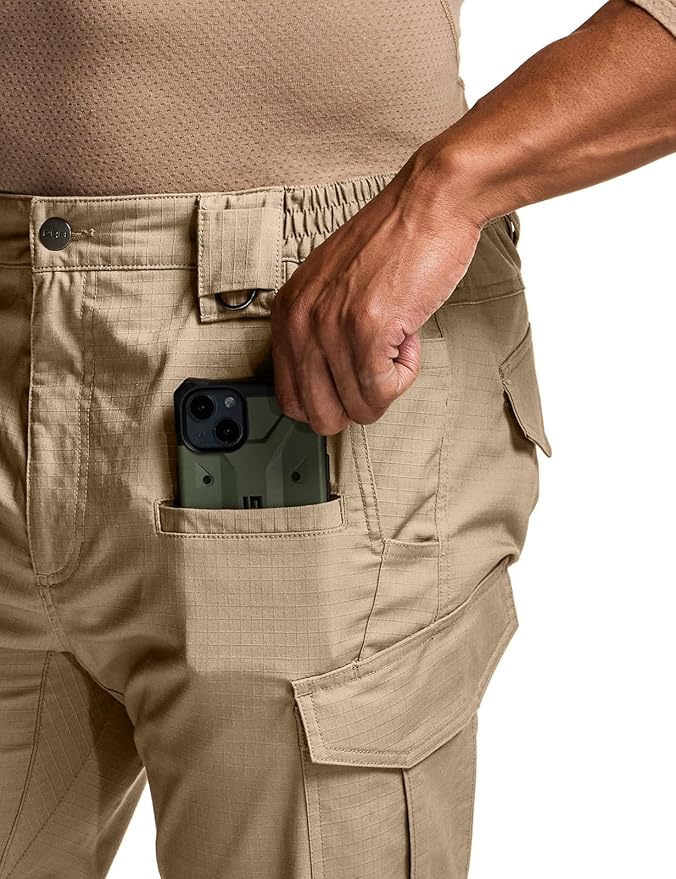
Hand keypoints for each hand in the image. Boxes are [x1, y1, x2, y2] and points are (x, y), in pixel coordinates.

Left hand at [270, 146, 483, 434]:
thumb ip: (318, 334)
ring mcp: (330, 328)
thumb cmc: (392, 243)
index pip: (291, 400)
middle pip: (320, 416)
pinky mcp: (367, 330)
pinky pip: (384, 391)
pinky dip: (406, 374)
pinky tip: (408, 338)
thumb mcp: (332, 288)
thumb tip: (327, 389)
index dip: (331, 400)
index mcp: (286, 315)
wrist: (428, 204)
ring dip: (389, 381)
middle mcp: (299, 323)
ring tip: (396, 338)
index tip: (354, 377)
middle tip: (379, 366)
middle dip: (358, 402)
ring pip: (359, 407)